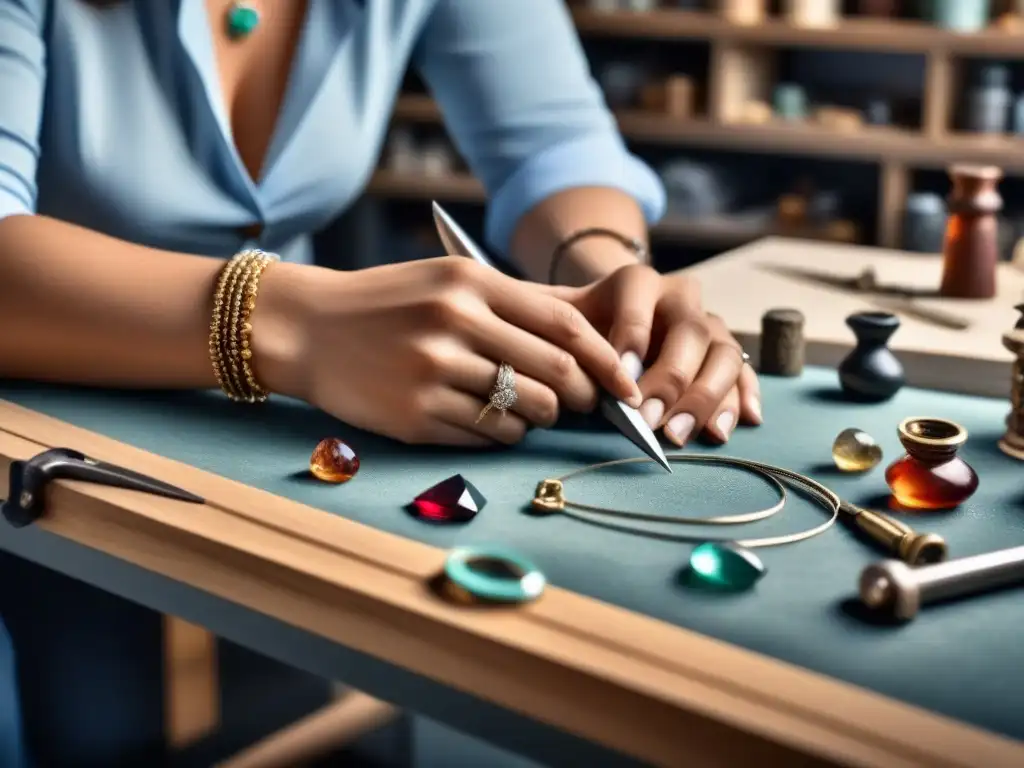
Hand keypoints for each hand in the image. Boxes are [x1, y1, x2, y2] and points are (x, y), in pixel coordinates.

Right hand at [273, 257, 640, 445]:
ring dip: (540, 418)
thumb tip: (588, 348)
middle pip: (555, 374)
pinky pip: (489, 436)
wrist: (307, 328)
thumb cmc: (390, 304)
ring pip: (526, 411)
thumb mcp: (449, 281)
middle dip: (579, 396)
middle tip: (578, 402)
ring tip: (528, 409)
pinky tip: (490, 420)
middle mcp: (454, 324)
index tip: (626, 383)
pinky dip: (504, 434)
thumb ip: (514, 306)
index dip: (606, 359)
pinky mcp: (415, 416)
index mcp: (470, 283)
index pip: (564, 325)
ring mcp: (433, 373)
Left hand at [568, 264, 760, 445]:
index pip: (641, 295)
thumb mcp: (563, 320)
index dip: (633, 333)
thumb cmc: (581, 326)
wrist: (608, 317)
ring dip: (706, 398)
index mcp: (638, 281)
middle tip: (647, 421)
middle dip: (671, 379)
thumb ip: (564, 336)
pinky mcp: (724, 351)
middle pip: (691, 331)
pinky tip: (746, 421)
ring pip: (725, 354)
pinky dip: (744, 398)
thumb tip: (573, 376)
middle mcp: (680, 297)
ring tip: (678, 434)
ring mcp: (708, 324)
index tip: (622, 377)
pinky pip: (744, 372)